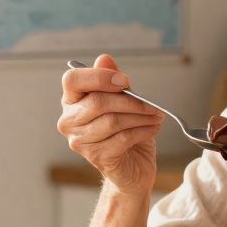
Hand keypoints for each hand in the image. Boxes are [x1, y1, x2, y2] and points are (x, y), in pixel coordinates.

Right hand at [58, 54, 163, 194]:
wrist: (132, 166)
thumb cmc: (124, 131)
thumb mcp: (122, 101)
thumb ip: (112, 80)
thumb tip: (104, 59)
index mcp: (71, 101)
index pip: (72, 80)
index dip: (99, 77)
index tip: (125, 81)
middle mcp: (69, 121)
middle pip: (97, 102)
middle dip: (130, 101)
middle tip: (152, 104)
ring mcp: (80, 141)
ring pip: (112, 121)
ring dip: (140, 116)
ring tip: (156, 115)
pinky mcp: (96, 157)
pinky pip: (122, 138)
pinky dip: (142, 131)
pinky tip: (153, 128)